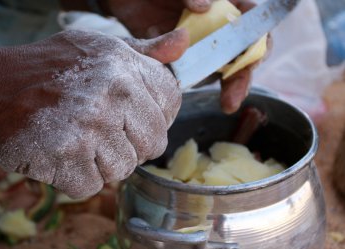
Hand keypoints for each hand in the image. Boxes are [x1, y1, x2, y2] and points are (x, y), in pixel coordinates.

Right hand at [0, 29, 188, 197]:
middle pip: (153, 144)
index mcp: (124, 66)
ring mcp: (89, 127)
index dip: (156, 115)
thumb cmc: (50, 69)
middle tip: (100, 131)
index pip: (171, 102)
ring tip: (78, 140)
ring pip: (124, 169)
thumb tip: (184, 40)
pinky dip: (77, 177)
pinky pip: (93, 186)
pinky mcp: (66, 157)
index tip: (136, 117)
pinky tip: (62, 154)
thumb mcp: (100, 48)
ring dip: (102, 163)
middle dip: (130, 144)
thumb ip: (145, 51)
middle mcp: (112, 94)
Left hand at [105, 0, 268, 113]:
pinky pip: (193, 74)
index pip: (252, 22)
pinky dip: (195, 83)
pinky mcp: (182, 59)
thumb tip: (205, 6)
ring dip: (226, 87)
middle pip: (240, 53)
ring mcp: (200, 45)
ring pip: (220, 68)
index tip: (253, 59)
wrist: (124, 0)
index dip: (258, 41)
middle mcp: (217, 28)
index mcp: (224, 5)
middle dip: (241, 77)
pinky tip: (189, 88)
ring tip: (227, 103)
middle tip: (233, 98)